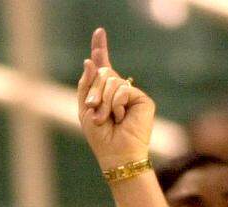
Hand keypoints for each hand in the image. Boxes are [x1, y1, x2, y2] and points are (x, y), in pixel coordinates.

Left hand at [78, 26, 154, 172]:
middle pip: (104, 73)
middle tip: (93, 109)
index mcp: (104, 92)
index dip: (101, 49)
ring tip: (105, 118)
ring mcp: (132, 94)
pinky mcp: (142, 99)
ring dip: (103, 101)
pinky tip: (120, 117)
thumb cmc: (100, 137)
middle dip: (94, 91)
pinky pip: (123, 89)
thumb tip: (90, 60)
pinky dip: (116, 104)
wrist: (116, 153)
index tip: (99, 32)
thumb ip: (86, 85)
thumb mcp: (85, 109)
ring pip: (113, 80)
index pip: (103, 66)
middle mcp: (119, 90)